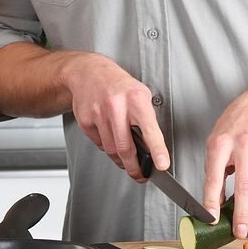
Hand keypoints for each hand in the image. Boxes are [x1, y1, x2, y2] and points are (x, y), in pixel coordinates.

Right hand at [63, 53, 168, 179]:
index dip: (157, 150)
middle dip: (134, 168)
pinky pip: (99, 144)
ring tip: (126, 158)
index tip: (162, 165)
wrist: (89, 72)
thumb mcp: (140, 95)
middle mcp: (116, 106)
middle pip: (125, 148)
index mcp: (135, 99)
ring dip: (120, 159)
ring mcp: (98, 114)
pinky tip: (110, 136)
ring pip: (111, 150)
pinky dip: (106, 146)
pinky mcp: (85, 121)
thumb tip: (154, 148)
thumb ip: (147, 120)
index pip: (149, 129)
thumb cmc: (119, 86)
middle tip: (141, 175)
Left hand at [202, 97, 247, 238]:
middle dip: (241, 213)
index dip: (212, 199)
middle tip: (238, 232)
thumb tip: (216, 201)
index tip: (211, 218)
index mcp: (221, 144)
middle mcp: (243, 148)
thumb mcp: (215, 142)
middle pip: (243, 186)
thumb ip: (214, 170)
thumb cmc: (234, 126)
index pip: (215, 176)